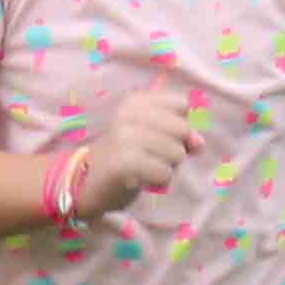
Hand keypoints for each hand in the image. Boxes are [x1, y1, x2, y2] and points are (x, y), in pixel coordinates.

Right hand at [77, 89, 201, 215]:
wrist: (84, 182)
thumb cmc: (124, 158)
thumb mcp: (154, 139)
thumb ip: (181, 135)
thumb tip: (199, 143)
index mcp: (137, 101)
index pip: (181, 104)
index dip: (178, 126)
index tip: (159, 136)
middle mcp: (130, 114)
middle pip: (183, 130)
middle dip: (175, 150)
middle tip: (150, 157)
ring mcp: (125, 136)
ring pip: (176, 153)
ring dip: (166, 168)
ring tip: (144, 169)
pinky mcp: (124, 161)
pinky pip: (164, 172)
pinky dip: (158, 181)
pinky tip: (141, 180)